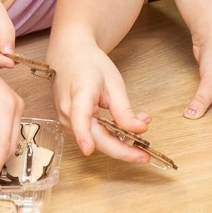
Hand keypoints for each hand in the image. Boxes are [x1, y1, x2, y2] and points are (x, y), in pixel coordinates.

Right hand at [47, 34, 151, 163]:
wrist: (69, 56)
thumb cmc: (89, 65)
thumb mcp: (112, 83)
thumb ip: (124, 109)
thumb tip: (139, 130)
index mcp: (79, 94)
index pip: (79, 117)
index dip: (83, 135)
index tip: (88, 149)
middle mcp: (68, 111)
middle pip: (94, 138)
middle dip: (121, 151)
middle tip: (145, 156)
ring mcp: (66, 120)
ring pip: (95, 140)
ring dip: (118, 143)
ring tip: (141, 141)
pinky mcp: (70, 125)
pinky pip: (92, 136)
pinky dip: (110, 137)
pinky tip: (125, 135)